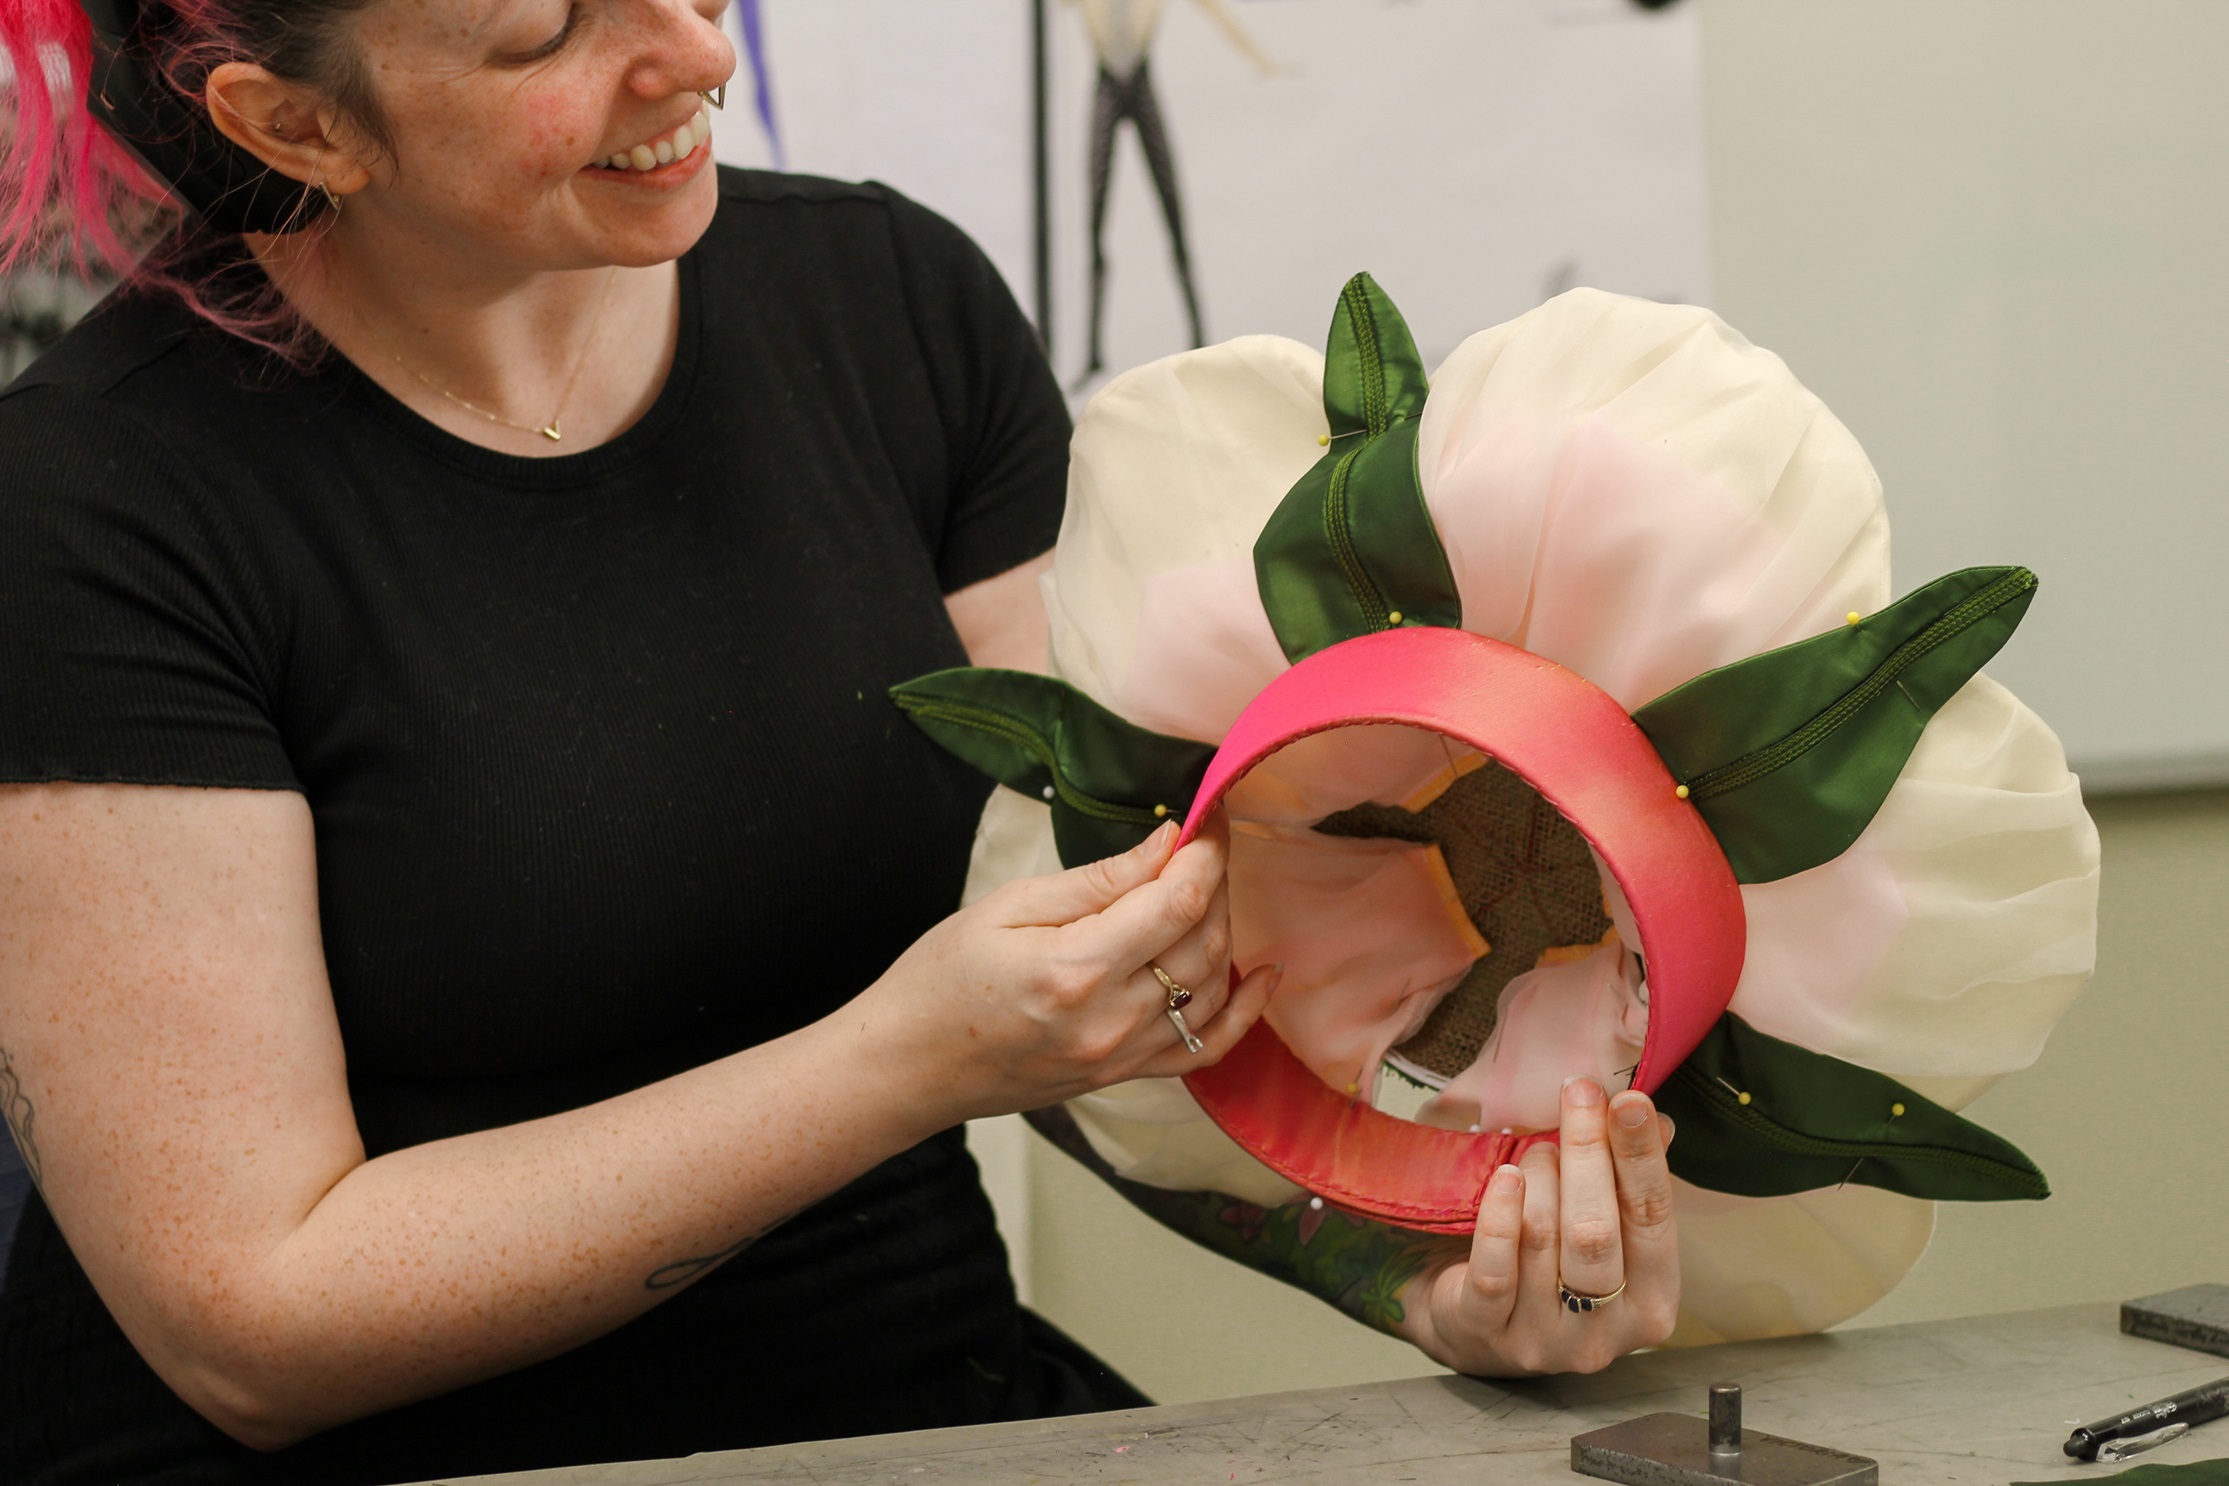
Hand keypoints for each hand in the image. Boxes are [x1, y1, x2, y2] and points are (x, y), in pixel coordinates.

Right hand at [861, 811, 1277, 1124]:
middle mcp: (1112, 1020)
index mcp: (1077, 968)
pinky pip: (1205, 1050)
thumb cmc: (940, 981)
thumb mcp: (1007, 908)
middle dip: (1215, 880)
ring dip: (1222, 930)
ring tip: (1203, 889)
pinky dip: (1243, 1013)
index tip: (1211, 813)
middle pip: (1204, 940)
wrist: (908, 1066)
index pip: (1179, 899)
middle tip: (1202, 842)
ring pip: (1211, 986)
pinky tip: (1263, 976)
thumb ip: (1097, 880)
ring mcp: (1122, 1057)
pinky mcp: (1124, 1077)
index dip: (1208, 848)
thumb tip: (1167, 843)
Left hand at [1400, 1078, 1679, 1375]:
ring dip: (1538, 1176)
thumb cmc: (1551, 1266)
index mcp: (1651, 1304)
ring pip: (1541, 1238)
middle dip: (1587, 1152)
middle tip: (1577, 1094)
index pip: (1653, 1220)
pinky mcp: (1487, 1333)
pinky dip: (1499, 1214)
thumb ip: (1628, 1183)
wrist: (1475, 1325)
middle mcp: (1603, 1333)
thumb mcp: (1600, 1226)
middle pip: (1595, 1230)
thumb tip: (1658, 1123)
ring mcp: (1544, 1340)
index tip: (1629, 1100)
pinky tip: (1504, 1178)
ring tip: (1536, 1149)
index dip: (1641, 1157)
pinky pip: (1494, 1267)